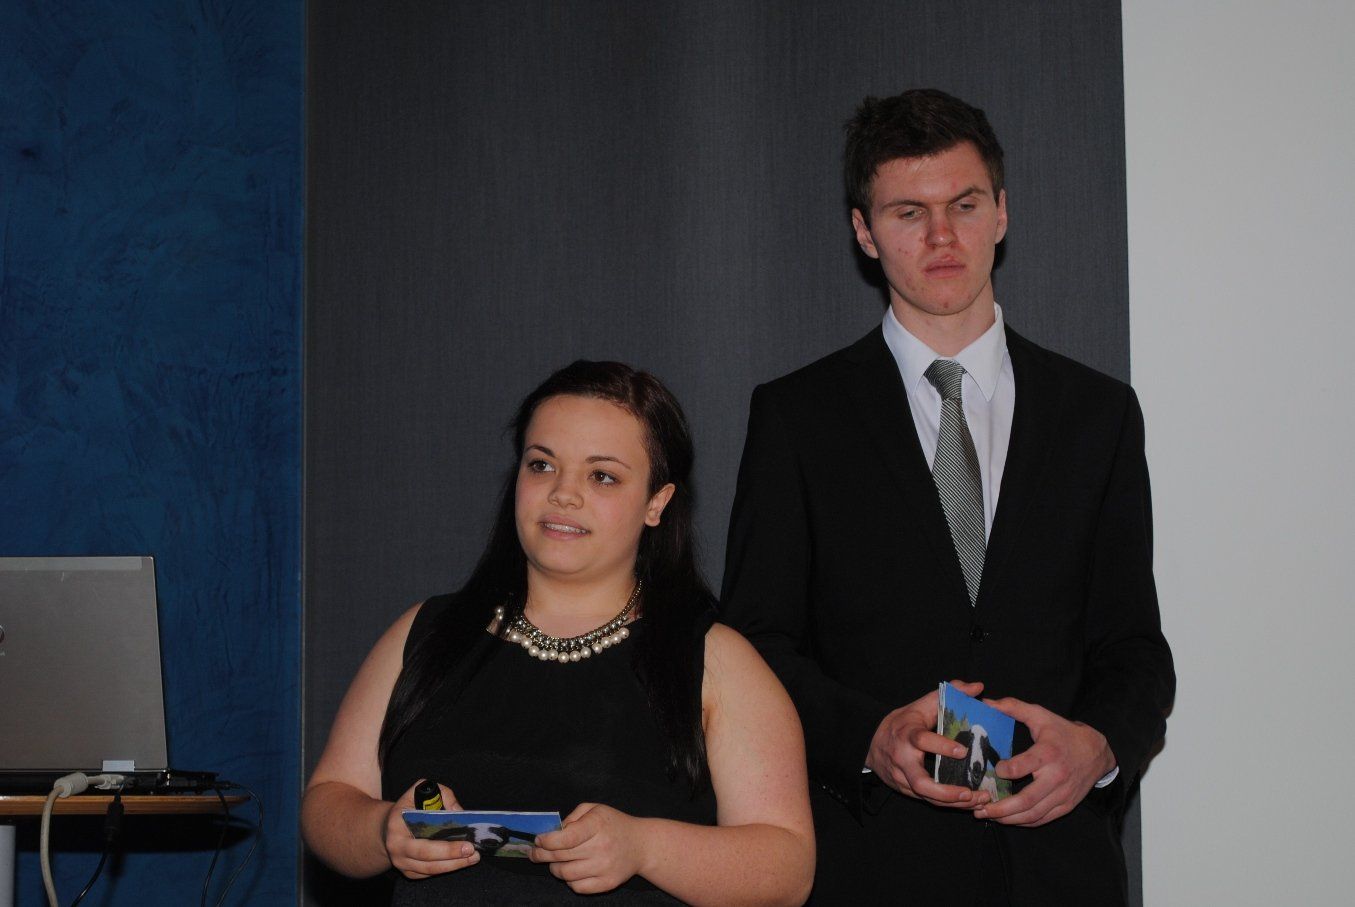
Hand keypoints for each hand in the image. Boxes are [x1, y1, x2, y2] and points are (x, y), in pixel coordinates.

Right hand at [384, 780, 479, 878]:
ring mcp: (402, 864)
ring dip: (454, 866)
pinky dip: (446, 868)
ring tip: (473, 858)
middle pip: (428, 863)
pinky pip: (428, 874)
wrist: (388, 825)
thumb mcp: (420, 790)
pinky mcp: (408, 871)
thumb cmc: (408, 806)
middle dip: (454, 859)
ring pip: (430, 871)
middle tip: (474, 853)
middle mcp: (397, 850)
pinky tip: (461, 861)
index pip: (424, 845)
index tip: (467, 844)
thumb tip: (459, 811)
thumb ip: (442, 794)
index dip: (446, 848)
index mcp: (397, 829)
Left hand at [530, 803, 646, 893]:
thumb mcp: (595, 809)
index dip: (547, 840)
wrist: (640, 845)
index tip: (538, 840)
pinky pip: (577, 887)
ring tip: (555, 861)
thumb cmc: (613, 824)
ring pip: (565, 874)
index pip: (566, 837)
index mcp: (597, 825)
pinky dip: (569, 880)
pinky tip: (572, 870)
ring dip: (554, 868)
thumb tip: (553, 833)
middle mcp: (602, 847)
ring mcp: (605, 867)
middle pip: (560, 856)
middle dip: (541, 854)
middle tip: (535, 853)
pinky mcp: (607, 883)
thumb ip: (573, 817)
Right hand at [866, 679, 989, 808]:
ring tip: (978, 801)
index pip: (922, 741)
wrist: (869, 741)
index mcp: (907, 735)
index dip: (941, 747)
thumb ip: (950, 694)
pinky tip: (969, 804)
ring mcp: (902, 778)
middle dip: (946, 791)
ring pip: (927, 797)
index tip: (963, 751)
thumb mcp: (922, 705)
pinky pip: (928, 801)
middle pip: (921, 782)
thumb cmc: (903, 722)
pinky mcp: (905, 790)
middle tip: (970, 792)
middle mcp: (903, 760)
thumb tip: (977, 687)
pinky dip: (949, 805)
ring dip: (953, 803)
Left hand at [975, 698, 1114, 826]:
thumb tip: (987, 702)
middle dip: (1001, 808)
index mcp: (1048, 753)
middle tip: (980, 809)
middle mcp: (1056, 777)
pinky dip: (1024, 822)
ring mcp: (1062, 795)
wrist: (1097, 752)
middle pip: (1027, 800)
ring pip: (1033, 814)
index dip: (1006, 770)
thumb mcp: (1041, 715)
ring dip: (1009, 819)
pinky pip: (1043, 819)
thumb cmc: (1064, 733)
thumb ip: (1014, 707)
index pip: (1025, 766)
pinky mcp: (1066, 806)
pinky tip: (1009, 820)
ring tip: (989, 816)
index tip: (995, 769)